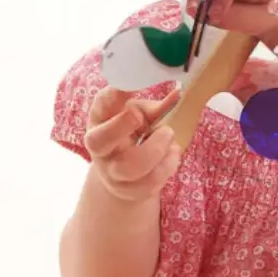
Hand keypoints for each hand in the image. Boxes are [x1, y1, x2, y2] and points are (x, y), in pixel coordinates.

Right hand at [83, 87, 181, 201]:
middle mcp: (101, 148)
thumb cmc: (133, 134)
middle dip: (121, 126)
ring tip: (167, 134)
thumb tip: (178, 93)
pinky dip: (169, 164)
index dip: (111, 96)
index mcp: (100, 121)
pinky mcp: (130, 191)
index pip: (100, 107)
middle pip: (100, 141)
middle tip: (139, 117)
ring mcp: (113, 172)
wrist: (126, 174)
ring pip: (131, 166)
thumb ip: (156, 106)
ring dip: (156, 148)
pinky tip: (172, 152)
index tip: (126, 85)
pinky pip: (152, 181)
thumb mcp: (140, 115)